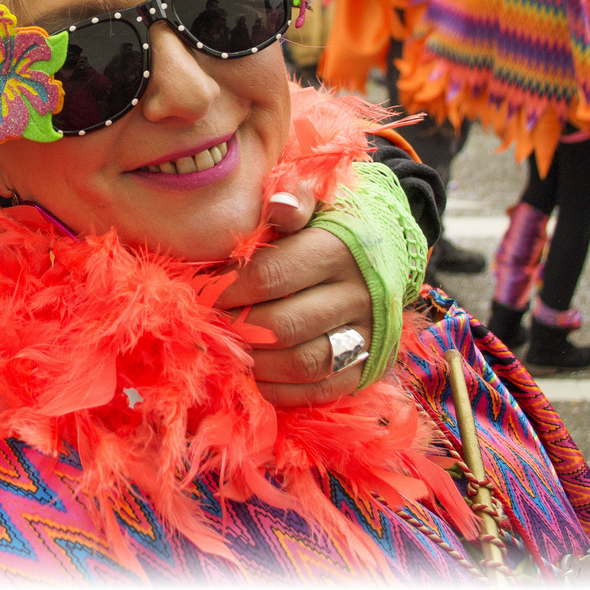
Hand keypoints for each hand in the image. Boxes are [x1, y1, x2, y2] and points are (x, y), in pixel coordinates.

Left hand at [212, 193, 374, 406]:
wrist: (390, 252)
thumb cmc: (332, 225)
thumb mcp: (318, 201)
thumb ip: (294, 198)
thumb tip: (278, 206)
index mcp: (338, 249)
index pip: (271, 275)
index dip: (226, 287)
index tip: (199, 290)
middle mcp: (358, 296)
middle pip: (283, 325)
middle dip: (235, 327)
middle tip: (209, 323)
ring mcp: (367, 336)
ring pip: (302, 363)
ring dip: (256, 362)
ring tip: (230, 347)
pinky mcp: (369, 368)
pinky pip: (321, 390)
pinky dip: (282, 390)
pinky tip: (255, 375)